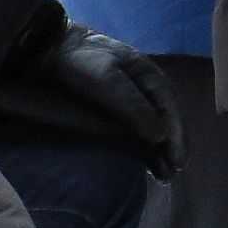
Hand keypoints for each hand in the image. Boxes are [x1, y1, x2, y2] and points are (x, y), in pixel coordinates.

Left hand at [46, 23, 187, 176]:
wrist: (49, 51)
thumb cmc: (80, 62)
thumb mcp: (107, 79)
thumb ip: (133, 105)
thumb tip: (160, 135)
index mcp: (149, 76)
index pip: (171, 111)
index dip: (177, 137)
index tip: (177, 161)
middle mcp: (145, 88)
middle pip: (166, 121)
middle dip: (172, 147)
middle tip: (171, 174)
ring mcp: (131, 98)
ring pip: (154, 128)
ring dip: (160, 151)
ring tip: (162, 176)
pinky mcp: (115, 108)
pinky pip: (136, 130)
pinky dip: (144, 147)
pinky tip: (144, 163)